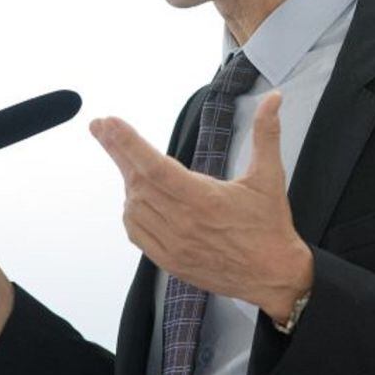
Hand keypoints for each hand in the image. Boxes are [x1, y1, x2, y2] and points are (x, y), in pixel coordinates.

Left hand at [90, 92, 312, 322]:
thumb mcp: (269, 176)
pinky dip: (130, 210)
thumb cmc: (270, 226)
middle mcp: (183, 223)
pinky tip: (132, 196)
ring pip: (133, 206)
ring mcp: (173, 245)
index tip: (109, 123)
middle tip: (101, 127)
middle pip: (137, 181)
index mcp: (204, 199)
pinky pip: (136, 232)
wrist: (274, 276)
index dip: (128, 143)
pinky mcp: (170, 261)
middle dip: (117, 150)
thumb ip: (266, 133)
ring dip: (126, 178)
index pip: (155, 166)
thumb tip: (273, 98)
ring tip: (122, 155)